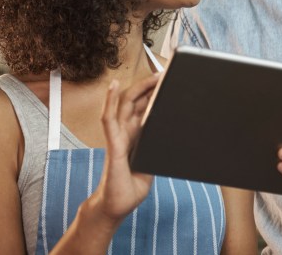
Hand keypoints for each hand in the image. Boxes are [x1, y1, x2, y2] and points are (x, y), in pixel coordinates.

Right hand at [91, 73, 160, 222]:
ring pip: (124, 104)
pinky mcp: (113, 144)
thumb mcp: (151, 165)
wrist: (115, 207)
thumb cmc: (130, 188)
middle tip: (165, 74)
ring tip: (152, 75)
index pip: (144, 108)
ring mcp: (117, 136)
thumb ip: (156, 150)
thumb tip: (173, 137)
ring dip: (138, 87)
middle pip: (135, 101)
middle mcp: (125, 132)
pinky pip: (109, 119)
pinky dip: (109, 100)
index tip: (166, 82)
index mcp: (135, 136)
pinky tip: (113, 86)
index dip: (153, 93)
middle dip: (150, 86)